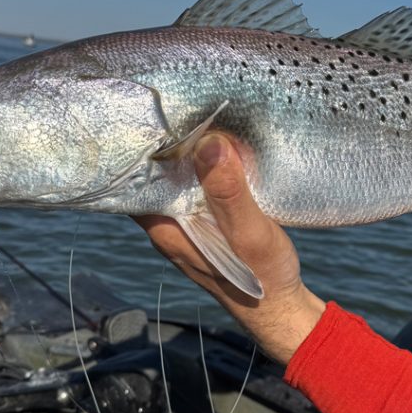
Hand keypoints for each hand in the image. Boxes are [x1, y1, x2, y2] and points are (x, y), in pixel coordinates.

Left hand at [135, 134, 325, 364]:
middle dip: (156, 144)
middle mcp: (167, 226)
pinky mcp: (205, 223)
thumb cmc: (264, 277)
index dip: (134, 149)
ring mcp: (185, 225)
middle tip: (169, 102)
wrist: (281, 310)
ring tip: (188, 112)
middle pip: (148, 177)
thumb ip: (228, 192)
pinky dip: (197, 167)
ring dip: (179, 154)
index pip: (130, 182)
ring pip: (170, 182)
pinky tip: (212, 146)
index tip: (145, 112)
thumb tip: (208, 144)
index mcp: (166, 229)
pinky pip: (191, 188)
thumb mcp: (250, 233)